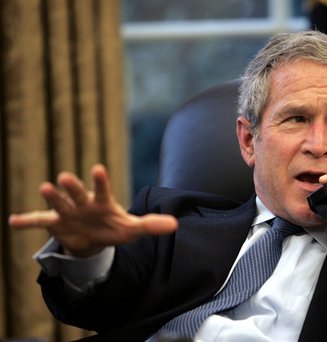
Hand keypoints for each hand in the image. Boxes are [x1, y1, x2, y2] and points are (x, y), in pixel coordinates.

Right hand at [9, 164, 177, 257]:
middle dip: (72, 187)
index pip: (102, 190)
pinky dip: (28, 222)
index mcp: (103, 202)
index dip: (100, 181)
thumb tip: (176, 225)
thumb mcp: (133, 229)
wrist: (95, 237)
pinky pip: (41, 221)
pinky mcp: (56, 223)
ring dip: (52, 197)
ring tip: (45, 188)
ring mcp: (68, 212)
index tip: (98, 169)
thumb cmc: (114, 228)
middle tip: (65, 177)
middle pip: (77, 193)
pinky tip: (13, 222)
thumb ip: (151, 225)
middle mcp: (84, 203)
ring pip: (59, 203)